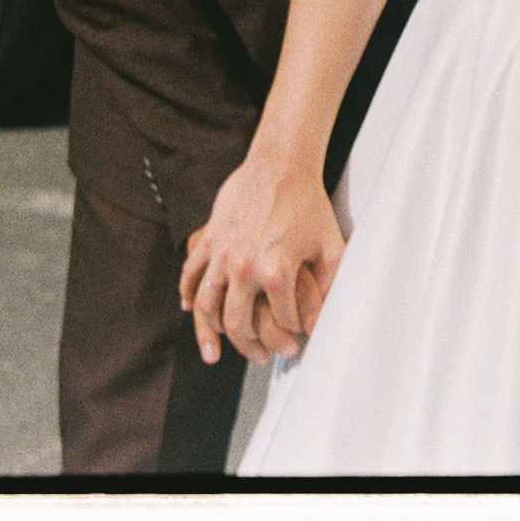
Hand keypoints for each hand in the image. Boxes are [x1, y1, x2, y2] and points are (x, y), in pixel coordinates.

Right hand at [178, 154, 343, 366]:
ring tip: (216, 353)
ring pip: (209, 307)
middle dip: (251, 346)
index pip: (284, 321)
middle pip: (240, 324)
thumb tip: (320, 321)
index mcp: (278, 272)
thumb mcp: (331, 247)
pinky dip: (188, 295)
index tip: (296, 340)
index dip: (293, 335)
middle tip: (261, 356)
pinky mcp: (210, 238)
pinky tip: (190, 310)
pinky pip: (191, 274)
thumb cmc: (309, 203)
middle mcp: (246, 267)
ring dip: (212, 335)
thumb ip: (329, 287)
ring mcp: (224, 253)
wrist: (281, 164)